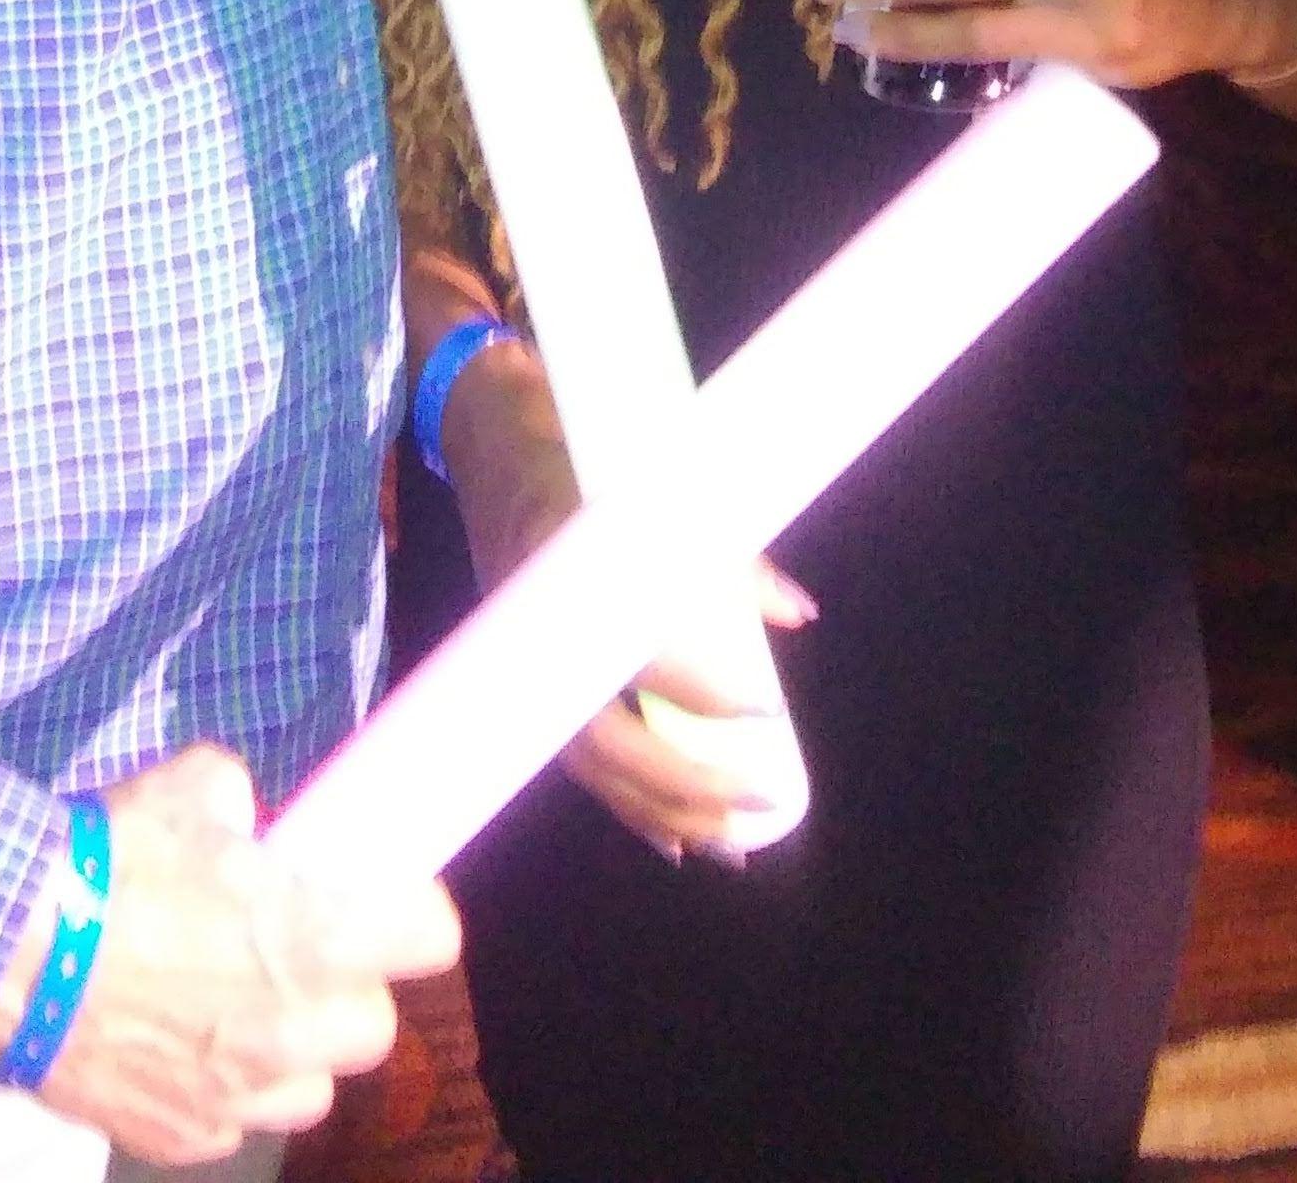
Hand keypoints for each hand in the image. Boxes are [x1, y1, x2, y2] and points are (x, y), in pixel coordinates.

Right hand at [2, 747, 457, 1166]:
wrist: (8, 949)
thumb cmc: (109, 860)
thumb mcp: (190, 786)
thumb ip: (241, 803)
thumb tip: (247, 817)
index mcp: (317, 936)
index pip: (433, 939)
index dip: (409, 915)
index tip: (383, 902)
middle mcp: (296, 1028)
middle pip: (375, 1027)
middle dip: (345, 990)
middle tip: (298, 956)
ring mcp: (242, 1097)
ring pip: (310, 1090)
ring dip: (288, 1050)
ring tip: (233, 1010)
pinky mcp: (187, 1139)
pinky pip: (234, 1122)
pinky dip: (218, 1090)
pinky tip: (174, 1045)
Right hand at [443, 344, 814, 863]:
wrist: (499, 453)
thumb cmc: (588, 466)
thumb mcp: (658, 487)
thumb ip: (727, 554)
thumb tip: (797, 615)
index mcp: (569, 568)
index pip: (634, 647)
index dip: (700, 686)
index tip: (763, 708)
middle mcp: (537, 627)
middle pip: (605, 735)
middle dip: (683, 782)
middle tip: (757, 800)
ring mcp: (524, 662)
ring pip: (588, 764)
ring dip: (660, 812)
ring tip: (729, 843)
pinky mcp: (526, 684)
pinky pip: (575, 760)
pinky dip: (626, 805)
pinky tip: (674, 842)